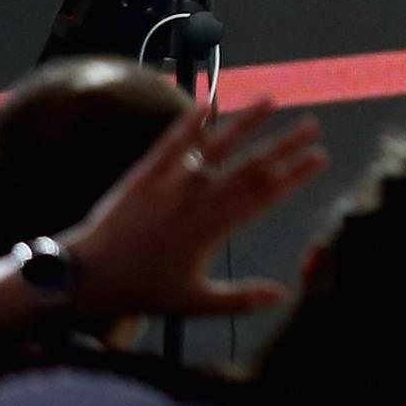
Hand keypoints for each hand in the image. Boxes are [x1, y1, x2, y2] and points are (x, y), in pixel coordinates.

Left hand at [64, 99, 329, 323]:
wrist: (84, 277)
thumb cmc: (140, 292)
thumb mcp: (193, 304)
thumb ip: (240, 299)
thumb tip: (284, 295)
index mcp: (212, 229)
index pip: (264, 195)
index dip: (295, 175)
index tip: (321, 157)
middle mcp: (195, 201)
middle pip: (248, 166)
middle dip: (284, 145)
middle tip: (312, 125)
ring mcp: (169, 185)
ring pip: (214, 147)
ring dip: (245, 123)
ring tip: (270, 100)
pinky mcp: (144, 176)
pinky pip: (170, 144)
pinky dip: (189, 123)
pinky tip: (208, 102)